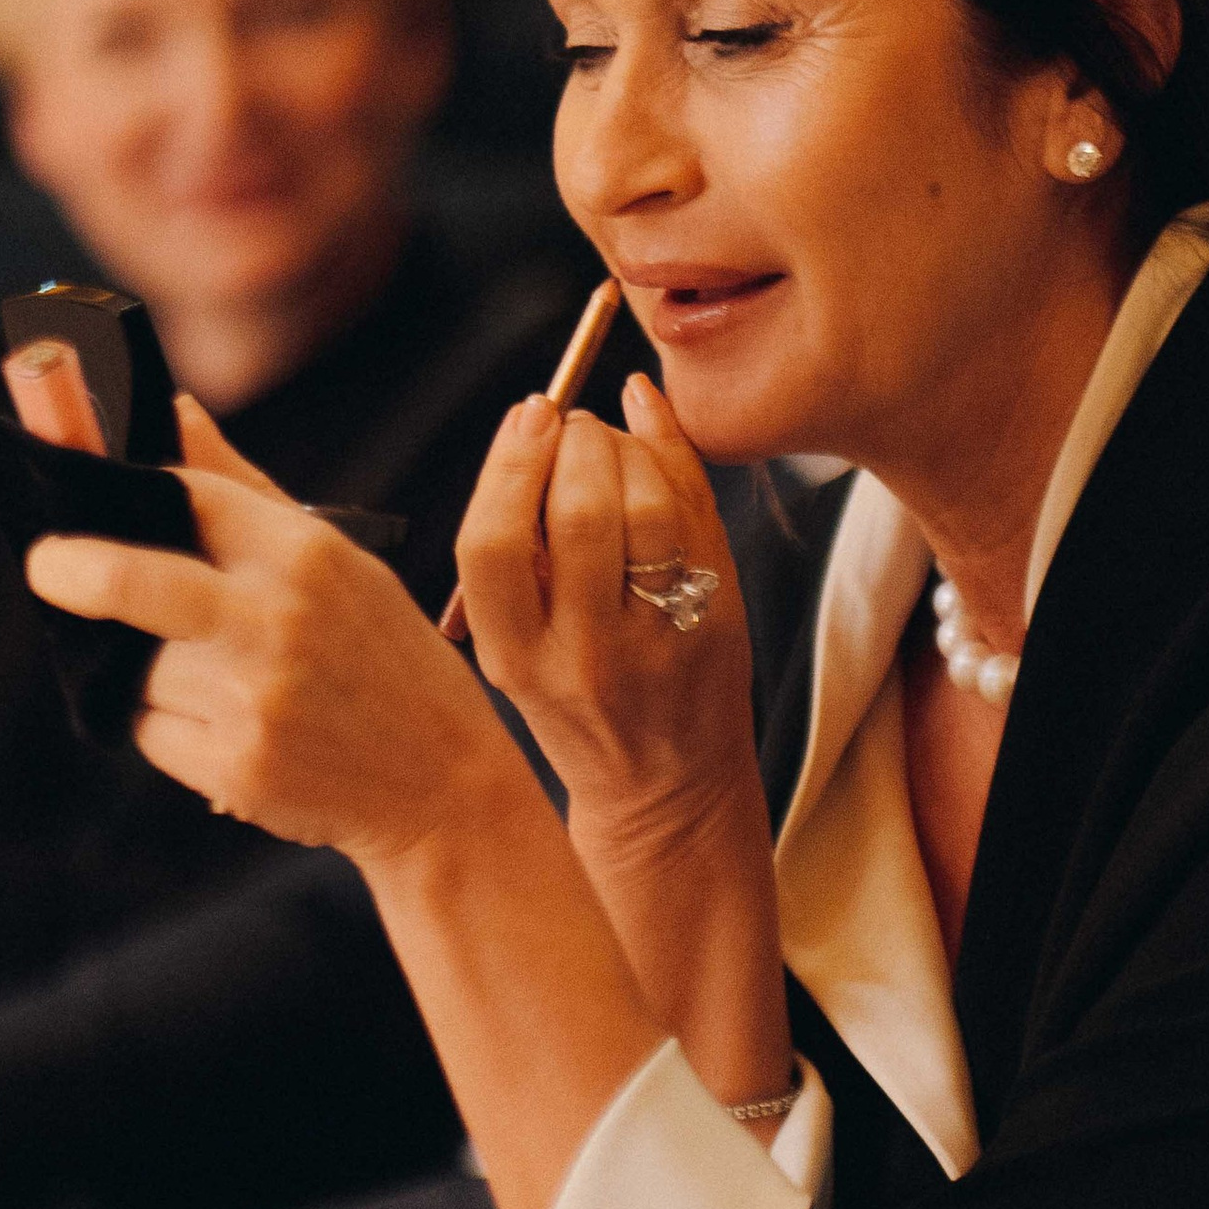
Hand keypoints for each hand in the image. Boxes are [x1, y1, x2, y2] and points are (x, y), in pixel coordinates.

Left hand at [24, 400, 529, 868]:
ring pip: (137, 667)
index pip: (186, 495)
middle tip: (48, 568)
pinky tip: (226, 727)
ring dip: (146, 669)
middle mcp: (277, 621)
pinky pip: (151, 731)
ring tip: (213, 679)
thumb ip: (242, 490)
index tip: (85, 504)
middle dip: (72, 570)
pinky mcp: (235, 768)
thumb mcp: (340, 564)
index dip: (132, 493)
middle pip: (133, 580)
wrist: (444, 784)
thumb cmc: (384, 659)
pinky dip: (168, 726)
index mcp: (307, 555)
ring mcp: (254, 700)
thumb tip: (170, 410)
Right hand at [456, 377, 760, 852]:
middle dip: (578, 442)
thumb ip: (516, 552)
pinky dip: (676, 458)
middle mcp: (583, 653)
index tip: (527, 417)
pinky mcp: (717, 624)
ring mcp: (658, 640)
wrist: (665, 791)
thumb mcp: (519, 650)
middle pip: (576, 510)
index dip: (508, 465)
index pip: (491, 542)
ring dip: (631, 447)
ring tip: (617, 444)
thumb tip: (534, 419)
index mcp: (513, 655)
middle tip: (578, 428)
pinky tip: (656, 434)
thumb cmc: (580, 704)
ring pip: (647, 508)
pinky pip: (698, 517)